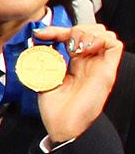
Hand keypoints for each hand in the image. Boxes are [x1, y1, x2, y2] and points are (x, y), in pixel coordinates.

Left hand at [33, 24, 123, 143]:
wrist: (62, 125)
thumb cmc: (55, 108)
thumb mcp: (44, 76)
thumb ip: (43, 58)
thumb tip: (38, 39)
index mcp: (76, 63)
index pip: (73, 36)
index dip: (58, 30)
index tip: (41, 34)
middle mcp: (90, 62)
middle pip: (91, 30)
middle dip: (74, 29)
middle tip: (61, 41)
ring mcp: (100, 65)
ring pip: (104, 34)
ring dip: (86, 33)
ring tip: (74, 47)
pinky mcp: (107, 70)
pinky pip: (114, 44)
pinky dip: (99, 39)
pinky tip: (84, 49)